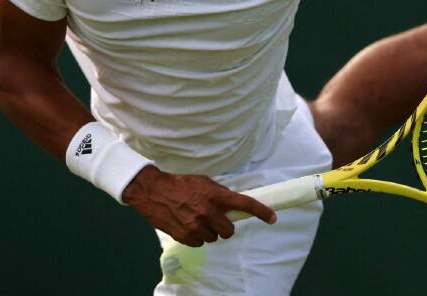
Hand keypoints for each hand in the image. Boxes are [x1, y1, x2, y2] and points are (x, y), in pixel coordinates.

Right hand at [122, 166, 275, 245]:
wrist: (154, 192)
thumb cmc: (181, 184)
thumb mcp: (204, 182)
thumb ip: (220, 193)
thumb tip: (233, 203)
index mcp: (216, 195)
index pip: (244, 204)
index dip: (261, 212)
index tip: (272, 217)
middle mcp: (209, 211)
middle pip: (229, 231)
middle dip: (225, 227)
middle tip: (217, 220)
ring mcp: (196, 225)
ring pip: (214, 238)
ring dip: (210, 232)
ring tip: (199, 220)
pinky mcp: (185, 235)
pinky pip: (200, 243)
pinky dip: (197, 237)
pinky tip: (189, 226)